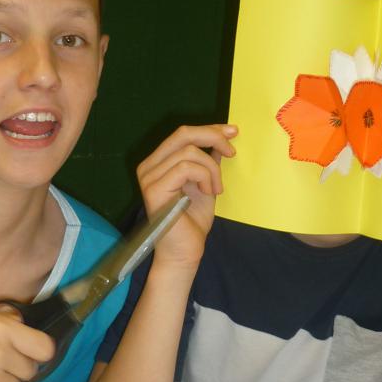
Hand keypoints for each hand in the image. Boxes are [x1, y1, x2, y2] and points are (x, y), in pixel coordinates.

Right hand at [136, 124, 237, 268]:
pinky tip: (209, 192)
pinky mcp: (154, 189)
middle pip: (183, 134)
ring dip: (211, 169)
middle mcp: (148, 166)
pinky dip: (205, 177)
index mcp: (158, 163)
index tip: (232, 132)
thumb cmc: (193, 221)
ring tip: (216, 188)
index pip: (182, 134)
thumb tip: (222, 138)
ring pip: (189, 152)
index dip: (209, 129)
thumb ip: (208, 161)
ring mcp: (149, 177)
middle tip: (231, 152)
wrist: (185, 252)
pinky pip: (186, 167)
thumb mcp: (206, 183)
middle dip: (212, 137)